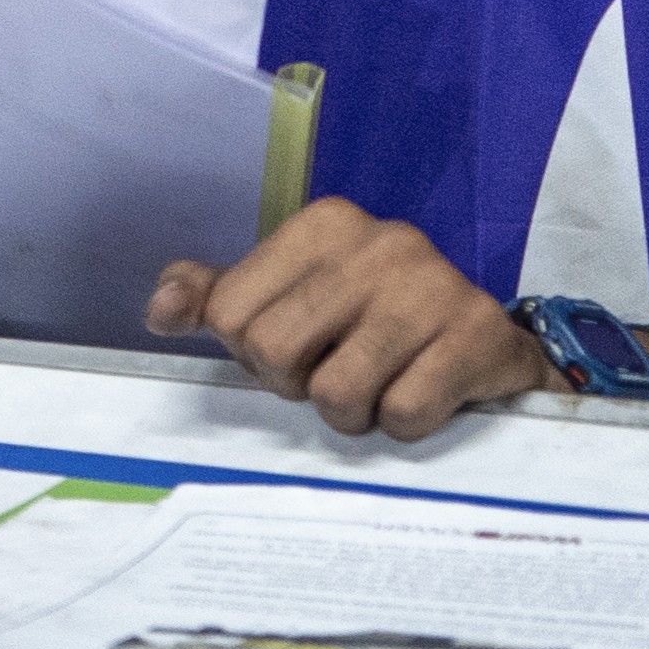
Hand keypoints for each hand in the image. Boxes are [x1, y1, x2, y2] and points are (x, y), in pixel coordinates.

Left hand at [150, 197, 552, 442]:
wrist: (489, 344)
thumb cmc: (374, 320)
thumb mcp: (290, 296)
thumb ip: (218, 296)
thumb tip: (160, 309)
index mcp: (323, 224)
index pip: (228, 313)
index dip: (254, 352)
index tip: (299, 347)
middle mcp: (379, 241)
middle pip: (274, 353)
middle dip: (297, 386)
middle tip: (334, 375)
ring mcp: (433, 285)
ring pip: (337, 392)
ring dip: (352, 412)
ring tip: (377, 386)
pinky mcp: (477, 334)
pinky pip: (403, 413)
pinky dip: (403, 423)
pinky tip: (422, 393)